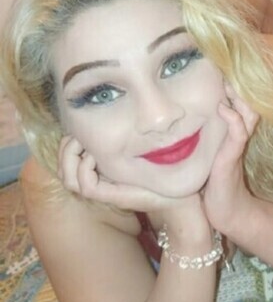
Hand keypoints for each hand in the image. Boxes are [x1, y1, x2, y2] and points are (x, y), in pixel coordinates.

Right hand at [57, 136, 201, 215]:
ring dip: (70, 157)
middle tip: (75, 133)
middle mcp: (99, 178)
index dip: (67, 141)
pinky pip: (86, 186)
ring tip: (81, 142)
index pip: (69, 157)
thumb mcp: (141, 141)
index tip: (75, 126)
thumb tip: (111, 106)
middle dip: (65, 147)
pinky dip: (84, 169)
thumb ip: (126, 129)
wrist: (178, 192)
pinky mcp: (111, 196)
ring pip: (69, 178)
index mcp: (102, 166)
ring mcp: (104, 189)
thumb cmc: (165, 165)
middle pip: (64, 167)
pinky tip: (93, 156)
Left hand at [203, 83, 258, 234]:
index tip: (216, 68)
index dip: (230, 86)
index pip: (236, 103)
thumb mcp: (205, 155)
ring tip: (227, 81)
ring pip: (248, 113)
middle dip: (237, 85)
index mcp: (230, 134)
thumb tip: (179, 124)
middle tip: (223, 68)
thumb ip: (200, 139)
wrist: (225, 213)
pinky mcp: (232, 158)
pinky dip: (233, 118)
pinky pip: (239, 134)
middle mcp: (236, 137)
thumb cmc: (212, 185)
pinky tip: (223, 108)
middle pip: (247, 103)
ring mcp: (236, 146)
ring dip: (238, 96)